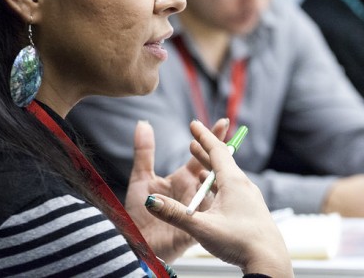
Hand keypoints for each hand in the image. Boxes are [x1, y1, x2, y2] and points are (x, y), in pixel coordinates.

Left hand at [124, 118, 228, 261]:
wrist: (132, 242)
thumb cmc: (137, 214)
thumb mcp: (141, 178)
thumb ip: (144, 151)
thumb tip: (143, 123)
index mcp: (184, 179)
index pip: (200, 157)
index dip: (212, 139)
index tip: (224, 122)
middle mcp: (194, 192)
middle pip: (212, 170)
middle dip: (222, 152)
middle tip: (231, 130)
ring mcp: (197, 209)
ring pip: (214, 191)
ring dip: (218, 175)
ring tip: (224, 154)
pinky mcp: (195, 228)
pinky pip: (207, 216)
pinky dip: (210, 206)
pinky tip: (214, 194)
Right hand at [144, 121, 293, 276]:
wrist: (269, 261)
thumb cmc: (239, 242)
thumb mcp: (203, 228)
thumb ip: (175, 214)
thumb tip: (150, 200)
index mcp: (233, 182)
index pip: (216, 151)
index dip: (203, 136)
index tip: (193, 124)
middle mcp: (243, 185)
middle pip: (222, 162)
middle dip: (206, 151)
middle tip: (193, 140)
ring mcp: (249, 198)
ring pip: (228, 177)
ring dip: (213, 169)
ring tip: (200, 167)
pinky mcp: (251, 210)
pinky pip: (233, 190)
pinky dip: (220, 185)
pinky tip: (215, 194)